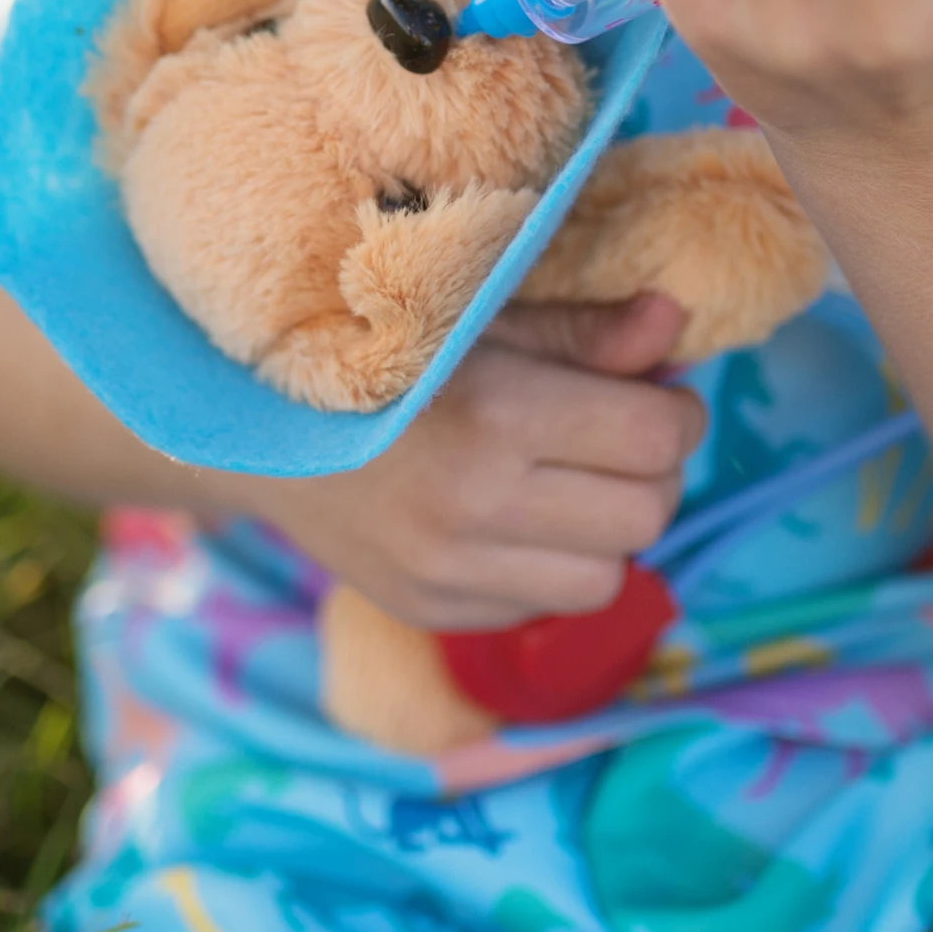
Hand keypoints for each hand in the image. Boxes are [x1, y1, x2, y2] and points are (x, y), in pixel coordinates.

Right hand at [246, 292, 702, 630]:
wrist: (257, 428)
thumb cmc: (385, 352)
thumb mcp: (482, 319)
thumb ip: (585, 333)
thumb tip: (675, 320)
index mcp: (496, 418)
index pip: (656, 438)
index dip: (673, 412)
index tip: (653, 393)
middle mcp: (475, 508)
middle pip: (647, 513)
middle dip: (650, 472)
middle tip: (617, 436)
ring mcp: (450, 573)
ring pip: (609, 577)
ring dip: (608, 530)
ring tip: (569, 483)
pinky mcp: (434, 612)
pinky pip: (547, 607)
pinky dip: (552, 566)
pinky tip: (515, 519)